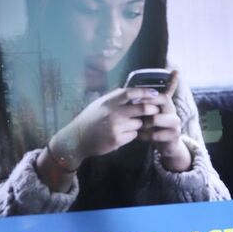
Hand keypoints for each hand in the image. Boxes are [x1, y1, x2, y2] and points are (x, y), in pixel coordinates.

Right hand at [49, 86, 163, 169]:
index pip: (131, 93)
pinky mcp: (117, 140)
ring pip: (139, 123)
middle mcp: (112, 113)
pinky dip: (131, 134)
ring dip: (139, 124)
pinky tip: (121, 134)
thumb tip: (132, 91)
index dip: (145, 92)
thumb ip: (114, 98)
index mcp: (108, 102)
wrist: (76, 139)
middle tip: (156, 110)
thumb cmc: (89, 120)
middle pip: (141, 108)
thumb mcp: (99, 104)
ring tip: (129, 125)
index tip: (155, 93)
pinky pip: (133, 135)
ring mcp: (115, 127)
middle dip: (152, 109)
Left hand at [136, 71, 190, 171]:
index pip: (163, 91)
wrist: (166, 146)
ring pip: (156, 118)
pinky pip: (155, 134)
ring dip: (143, 122)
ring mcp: (176, 123)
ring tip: (135, 125)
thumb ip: (146, 100)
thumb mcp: (151, 112)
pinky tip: (139, 136)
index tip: (137, 96)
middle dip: (146, 103)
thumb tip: (137, 86)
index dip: (151, 91)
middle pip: (162, 100)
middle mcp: (173, 111)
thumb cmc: (154, 127)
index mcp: (167, 103)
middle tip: (132, 109)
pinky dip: (144, 135)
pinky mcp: (174, 135)